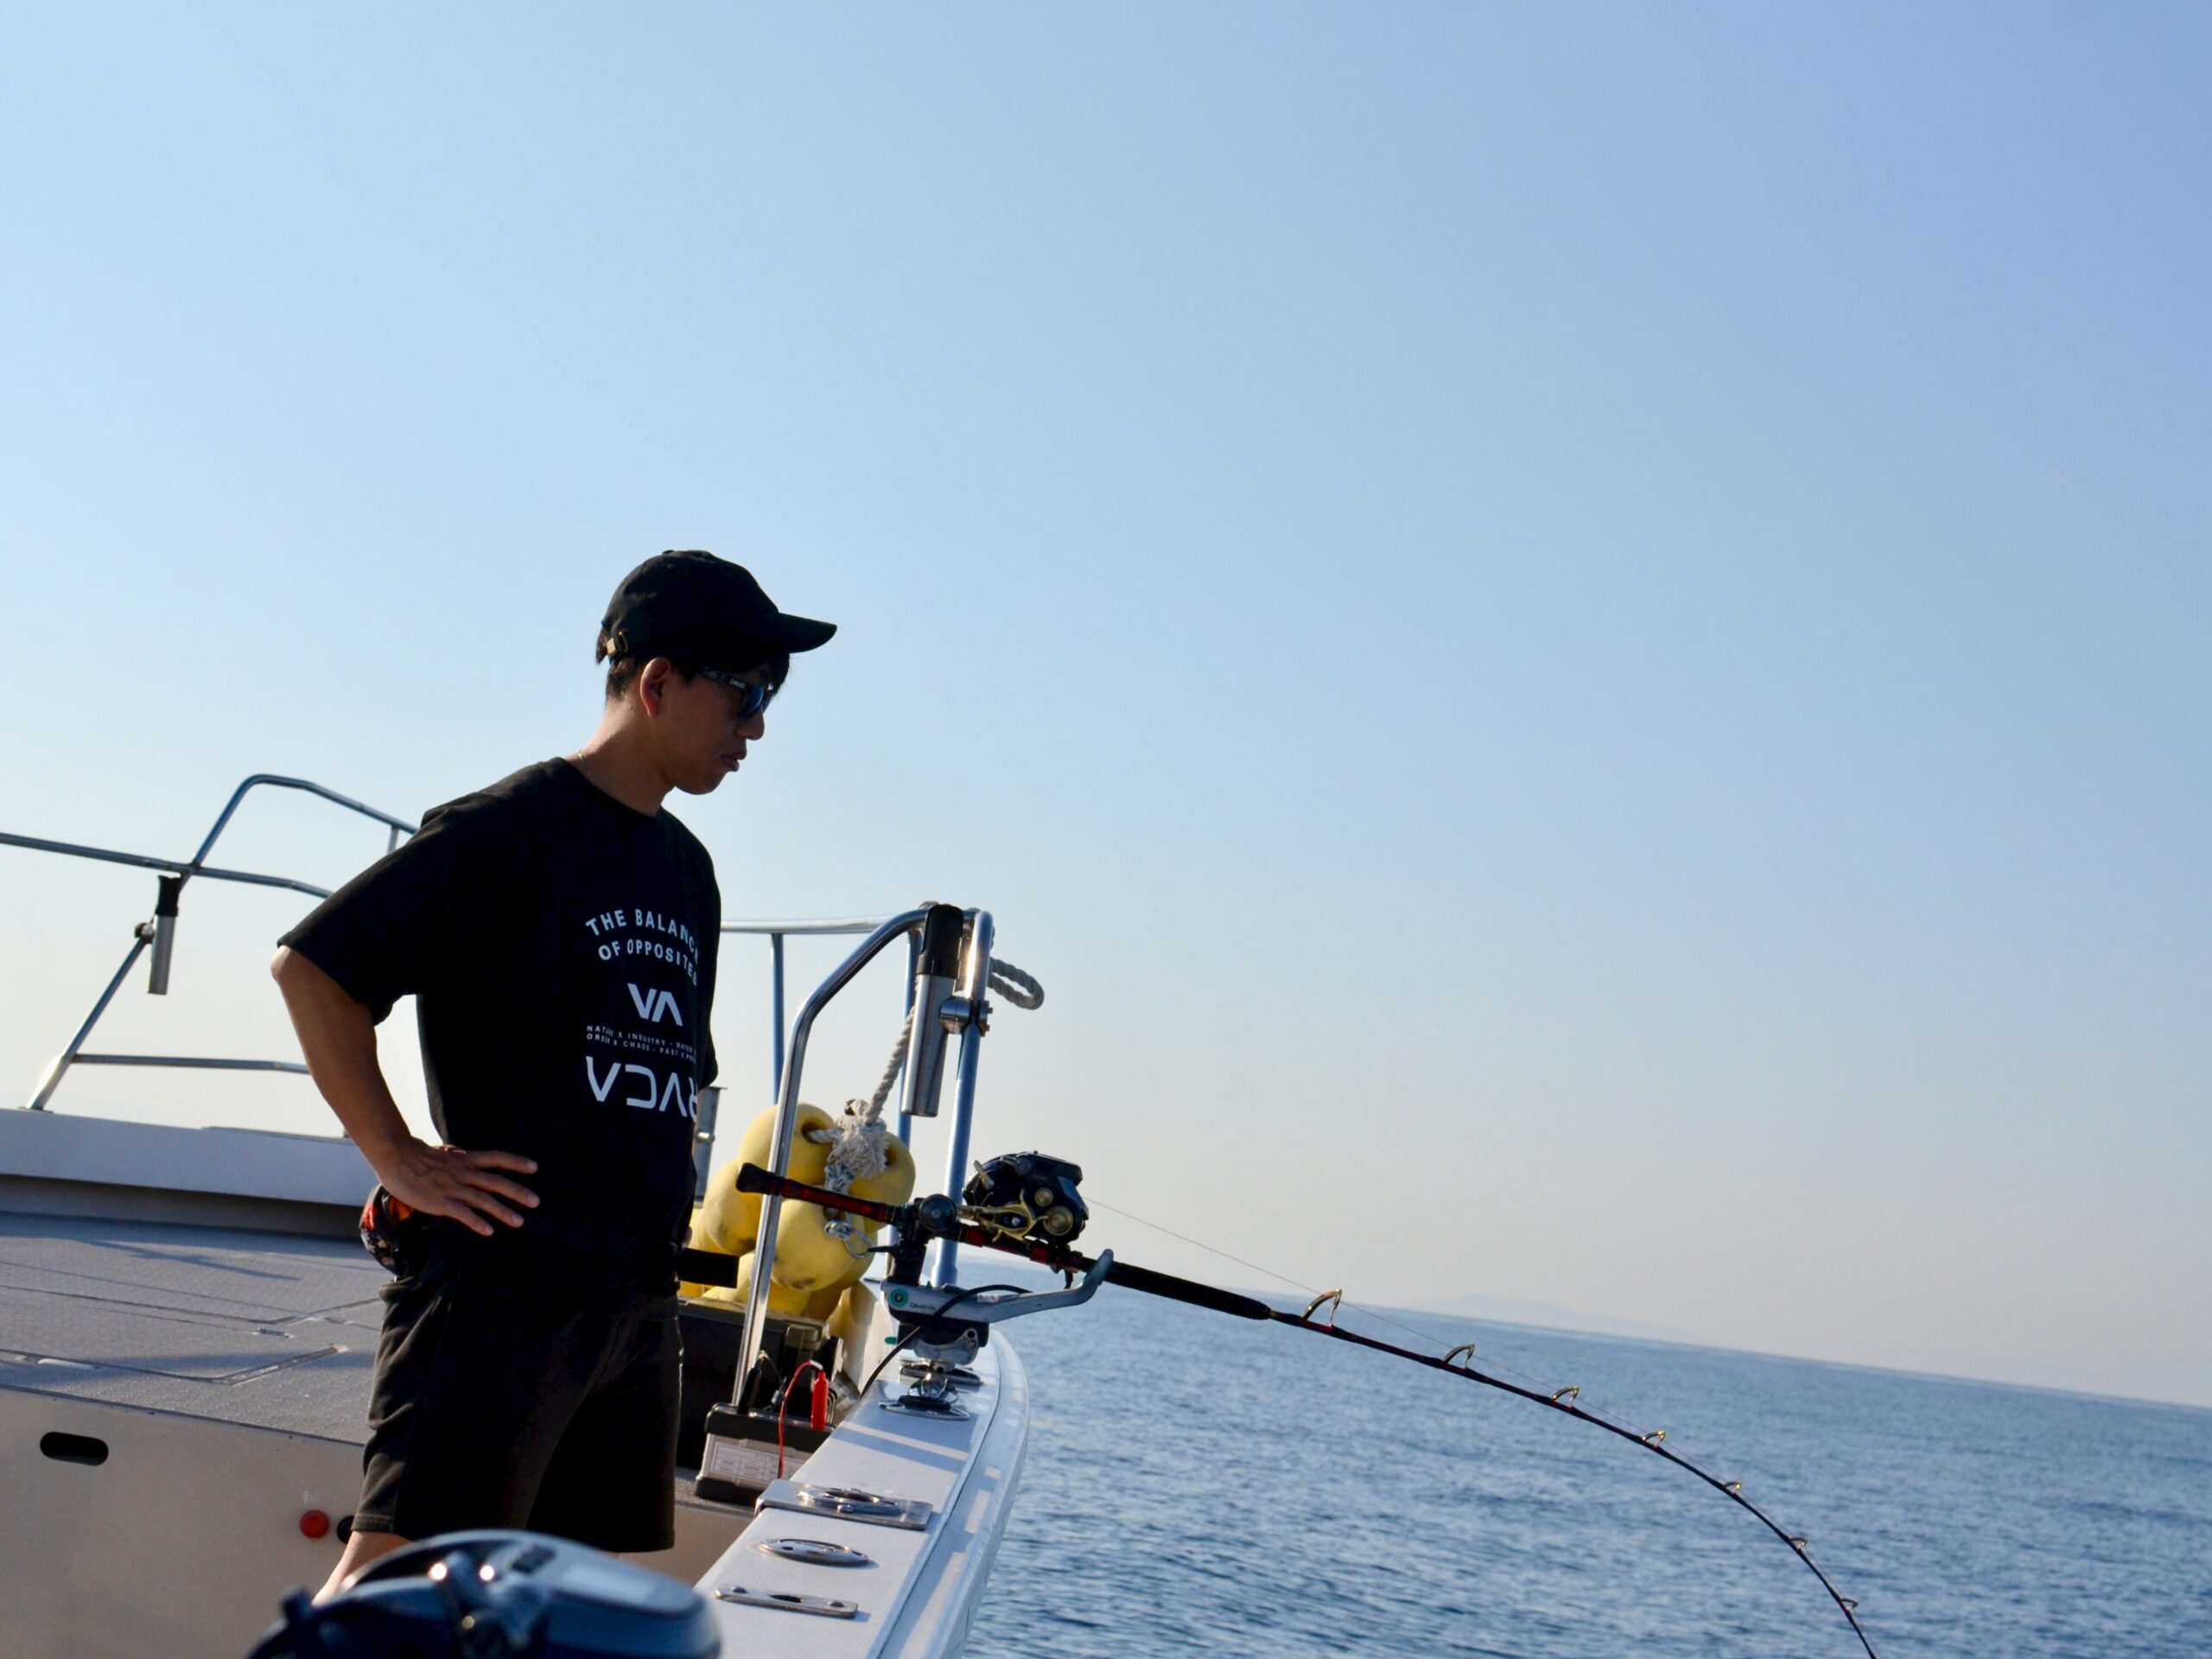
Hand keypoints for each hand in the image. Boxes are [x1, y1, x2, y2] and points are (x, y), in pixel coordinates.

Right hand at [375, 1137, 539, 1236]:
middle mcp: (464, 1173)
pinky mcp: (441, 1201)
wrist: (396, 1156)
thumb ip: (457, 1156)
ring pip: (484, 1200)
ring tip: (519, 1222)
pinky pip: (463, 1213)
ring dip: (503, 1211)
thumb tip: (462, 1153)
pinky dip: (477, 1222)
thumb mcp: (444, 1152)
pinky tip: (489, 1231)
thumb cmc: (416, 1155)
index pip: (497, 1158)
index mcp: (465, 1159)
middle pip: (496, 1182)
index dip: (516, 1162)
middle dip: (518, 1192)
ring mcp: (453, 1187)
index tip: (534, 1167)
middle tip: (536, 1202)